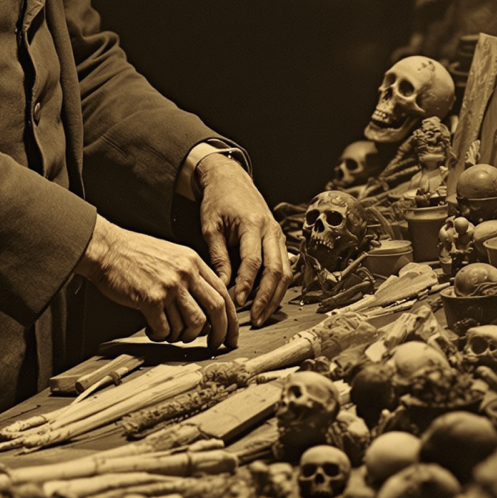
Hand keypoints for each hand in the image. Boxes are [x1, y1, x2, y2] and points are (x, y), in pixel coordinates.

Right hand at [75, 215, 238, 350]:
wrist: (106, 248)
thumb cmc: (133, 252)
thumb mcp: (171, 255)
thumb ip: (190, 276)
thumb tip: (204, 307)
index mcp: (192, 261)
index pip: (223, 293)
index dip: (231, 318)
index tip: (230, 333)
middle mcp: (185, 272)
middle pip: (216, 310)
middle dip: (219, 333)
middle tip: (215, 345)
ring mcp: (169, 286)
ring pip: (192, 323)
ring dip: (183, 336)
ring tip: (170, 332)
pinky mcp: (151, 299)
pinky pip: (166, 329)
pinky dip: (161, 335)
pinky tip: (152, 329)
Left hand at [195, 154, 292, 326]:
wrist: (230, 179)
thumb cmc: (217, 202)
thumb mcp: (211, 227)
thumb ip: (218, 257)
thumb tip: (223, 287)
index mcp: (252, 224)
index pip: (253, 261)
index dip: (246, 285)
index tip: (236, 303)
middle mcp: (271, 229)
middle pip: (276, 270)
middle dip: (266, 297)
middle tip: (254, 318)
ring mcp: (279, 234)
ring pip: (285, 271)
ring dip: (275, 296)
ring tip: (261, 315)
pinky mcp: (279, 239)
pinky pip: (284, 266)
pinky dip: (278, 286)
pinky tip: (267, 300)